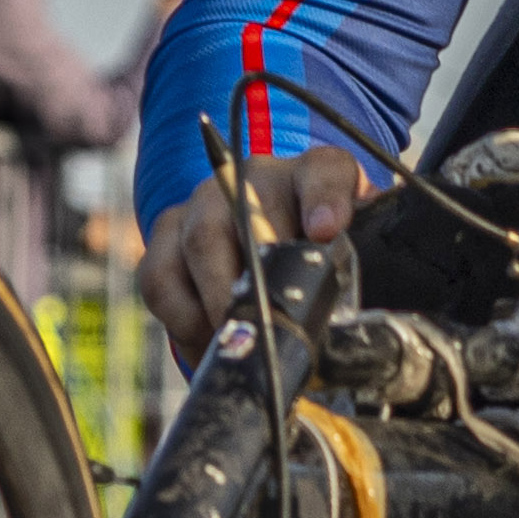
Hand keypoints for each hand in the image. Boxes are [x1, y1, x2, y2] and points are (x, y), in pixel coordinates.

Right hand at [138, 147, 372, 355]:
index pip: (327, 173)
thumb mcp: (350, 253)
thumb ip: (356, 267)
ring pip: (199, 244)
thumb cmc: (316, 251)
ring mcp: (204, 200)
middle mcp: (255, 176)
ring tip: (236, 342)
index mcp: (316, 174)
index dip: (325, 199)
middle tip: (268, 329)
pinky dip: (183, 320)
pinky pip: (161, 278)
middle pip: (248, 216)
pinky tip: (207, 343)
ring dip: (217, 305)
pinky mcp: (166, 232)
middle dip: (256, 281)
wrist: (269, 236)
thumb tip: (357, 324)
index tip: (326, 230)